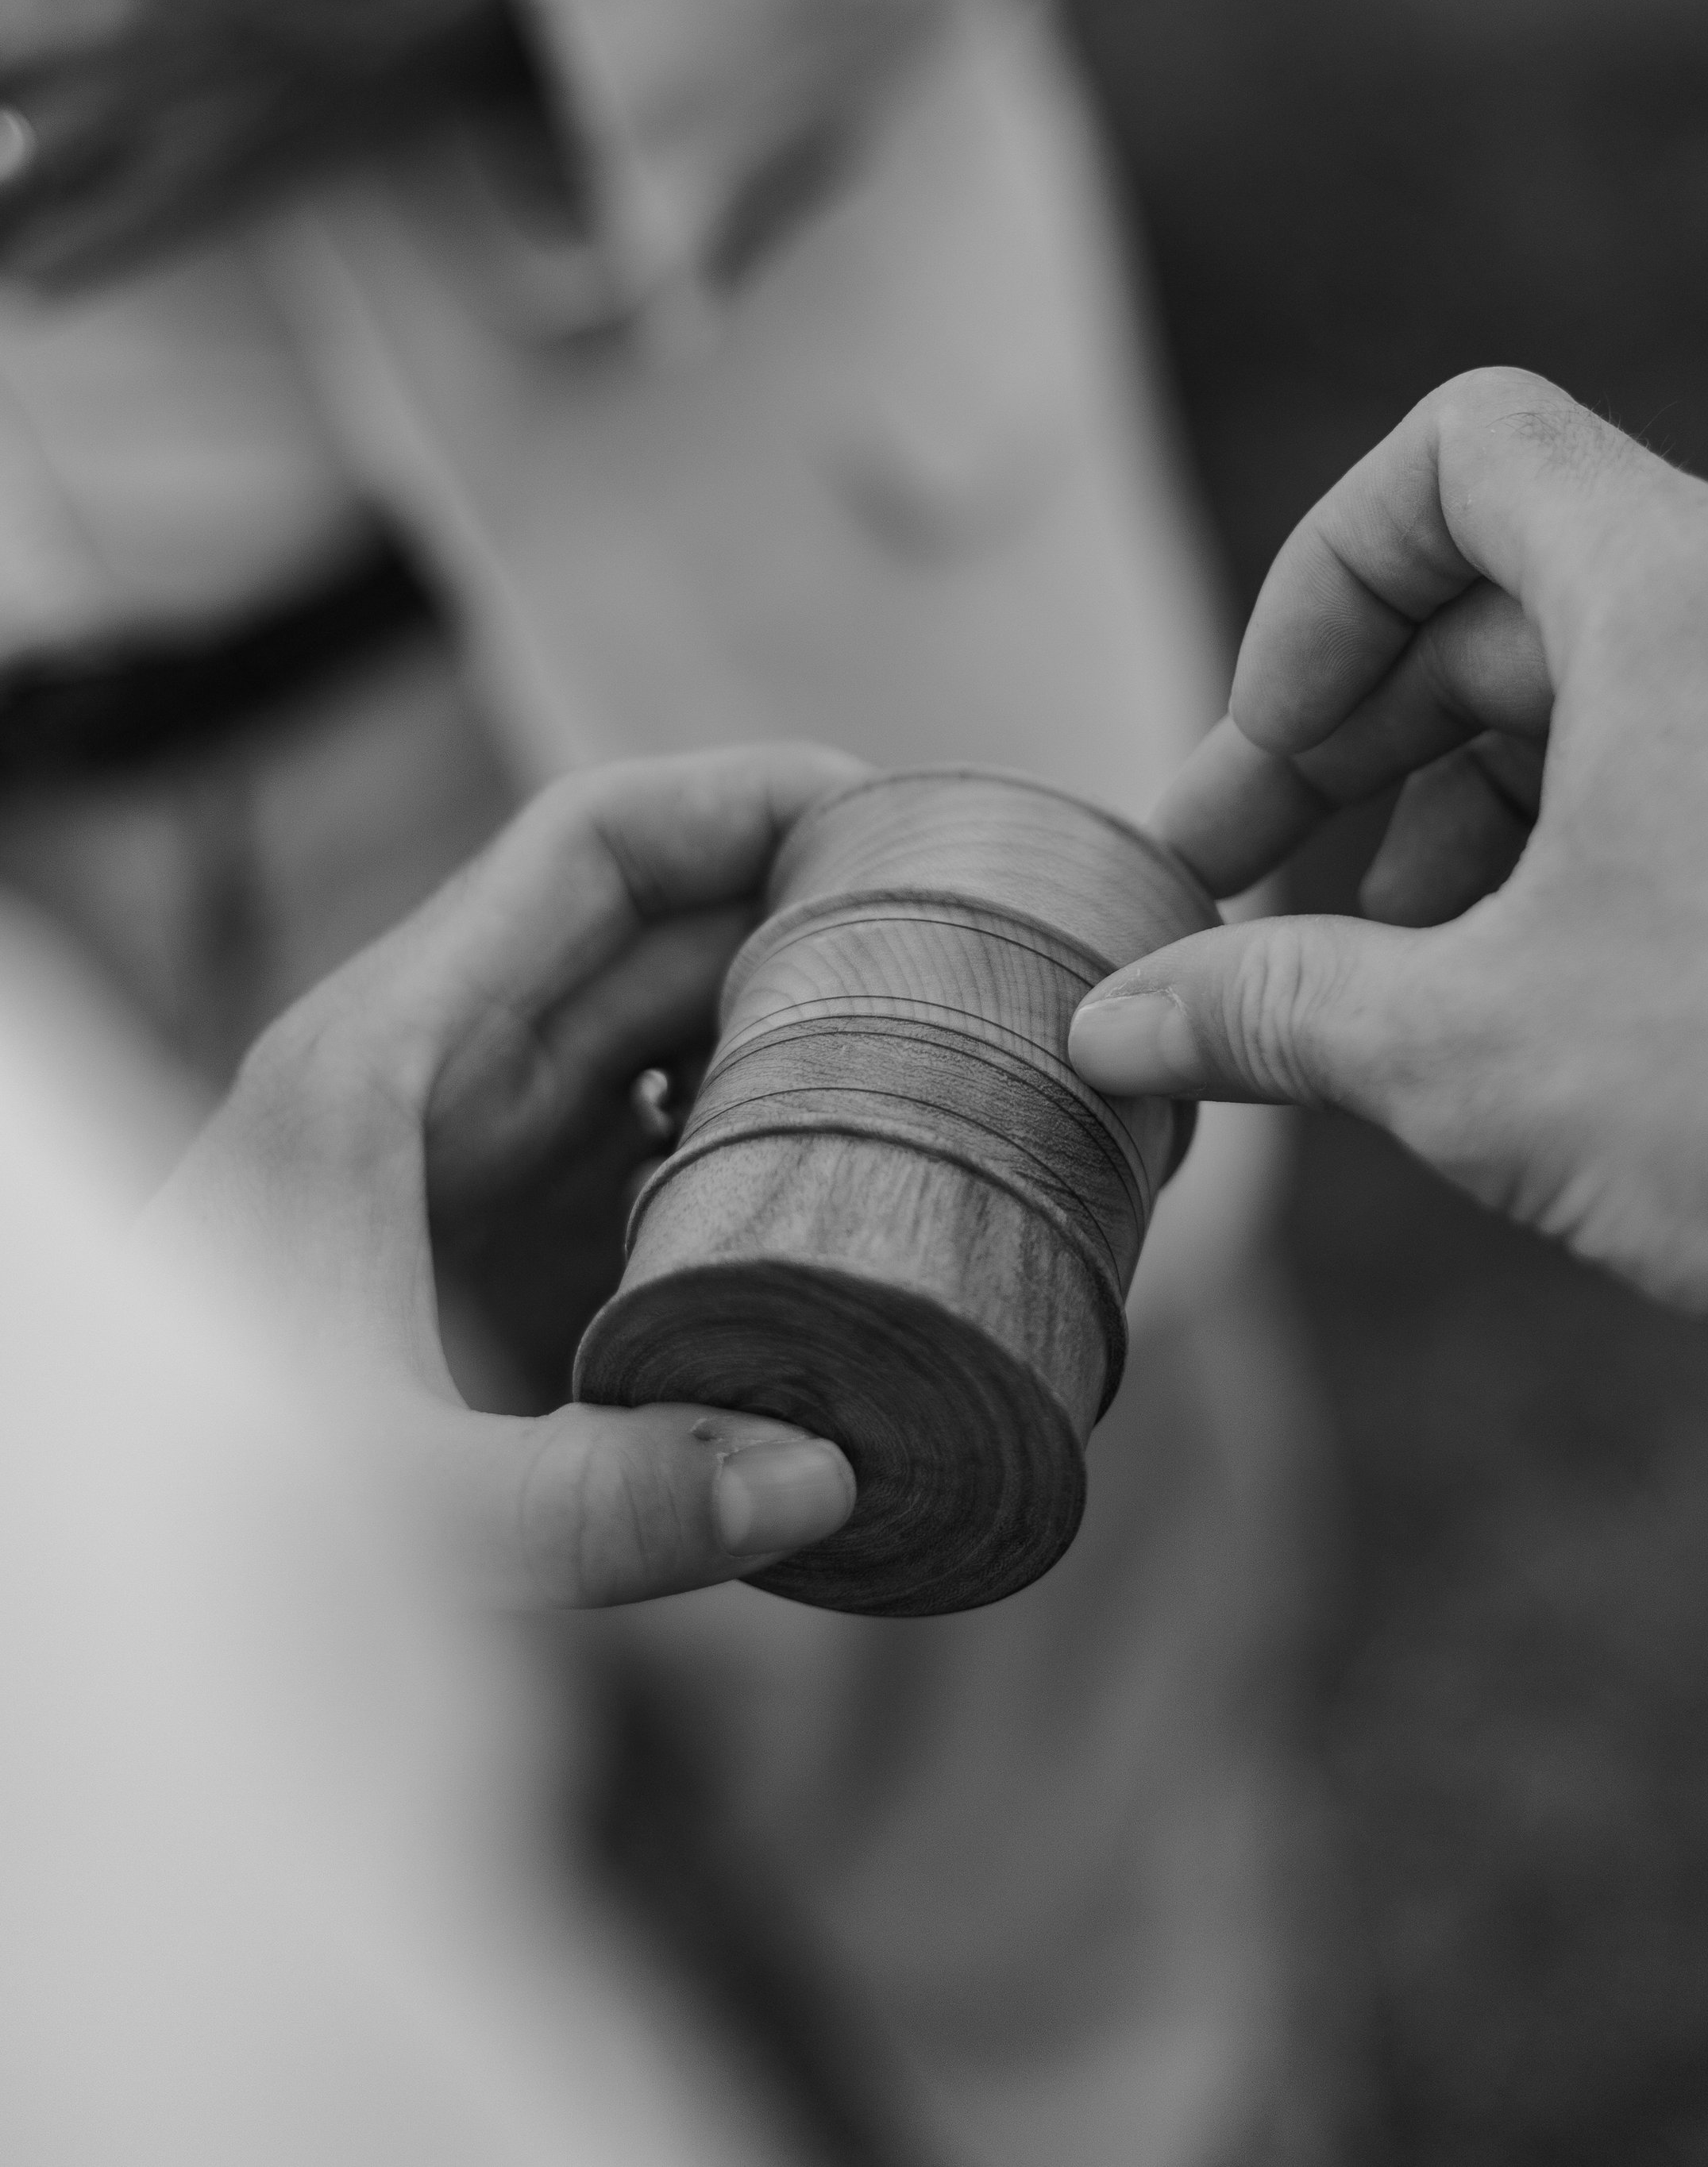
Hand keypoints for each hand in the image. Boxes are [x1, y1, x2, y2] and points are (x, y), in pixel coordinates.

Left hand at [144, 746, 866, 1606]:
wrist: (90, 1555)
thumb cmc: (186, 1500)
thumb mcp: (391, 1503)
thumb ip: (598, 1499)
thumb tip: (826, 1476)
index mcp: (384, 1062)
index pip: (582, 850)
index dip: (734, 798)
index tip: (880, 809)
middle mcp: (433, 1083)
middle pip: (647, 935)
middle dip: (804, 917)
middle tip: (971, 943)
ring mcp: (466, 1167)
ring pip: (655, 1043)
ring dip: (786, 1037)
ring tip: (944, 1058)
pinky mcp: (493, 1254)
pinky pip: (645, 1159)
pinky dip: (746, 1154)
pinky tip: (845, 1202)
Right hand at [1071, 370, 1707, 1346]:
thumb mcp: (1459, 1046)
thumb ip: (1264, 1002)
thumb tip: (1111, 1025)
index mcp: (1681, 591)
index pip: (1460, 450)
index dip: (1321, 583)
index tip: (1265, 751)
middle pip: (1501, 592)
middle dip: (1342, 734)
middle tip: (1227, 878)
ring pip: (1595, 693)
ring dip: (1446, 806)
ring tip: (1374, 961)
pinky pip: (1692, 771)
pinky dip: (1568, 846)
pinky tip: (1514, 997)